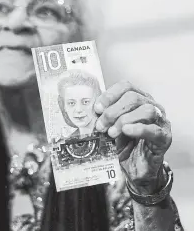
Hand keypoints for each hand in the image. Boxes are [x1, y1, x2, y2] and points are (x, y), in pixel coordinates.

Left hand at [94, 80, 171, 194]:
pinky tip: (126, 131)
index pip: (126, 86)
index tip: (97, 108)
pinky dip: (138, 129)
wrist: (135, 168)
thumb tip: (90, 110)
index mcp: (139, 100)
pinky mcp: (164, 138)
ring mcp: (161, 122)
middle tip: (101, 125)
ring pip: (146, 110)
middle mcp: (152, 107)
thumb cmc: (124, 144)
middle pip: (134, 97)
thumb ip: (104, 116)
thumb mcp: (111, 126)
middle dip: (113, 111)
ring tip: (111, 132)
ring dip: (124, 120)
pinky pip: (154, 130)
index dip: (110, 95)